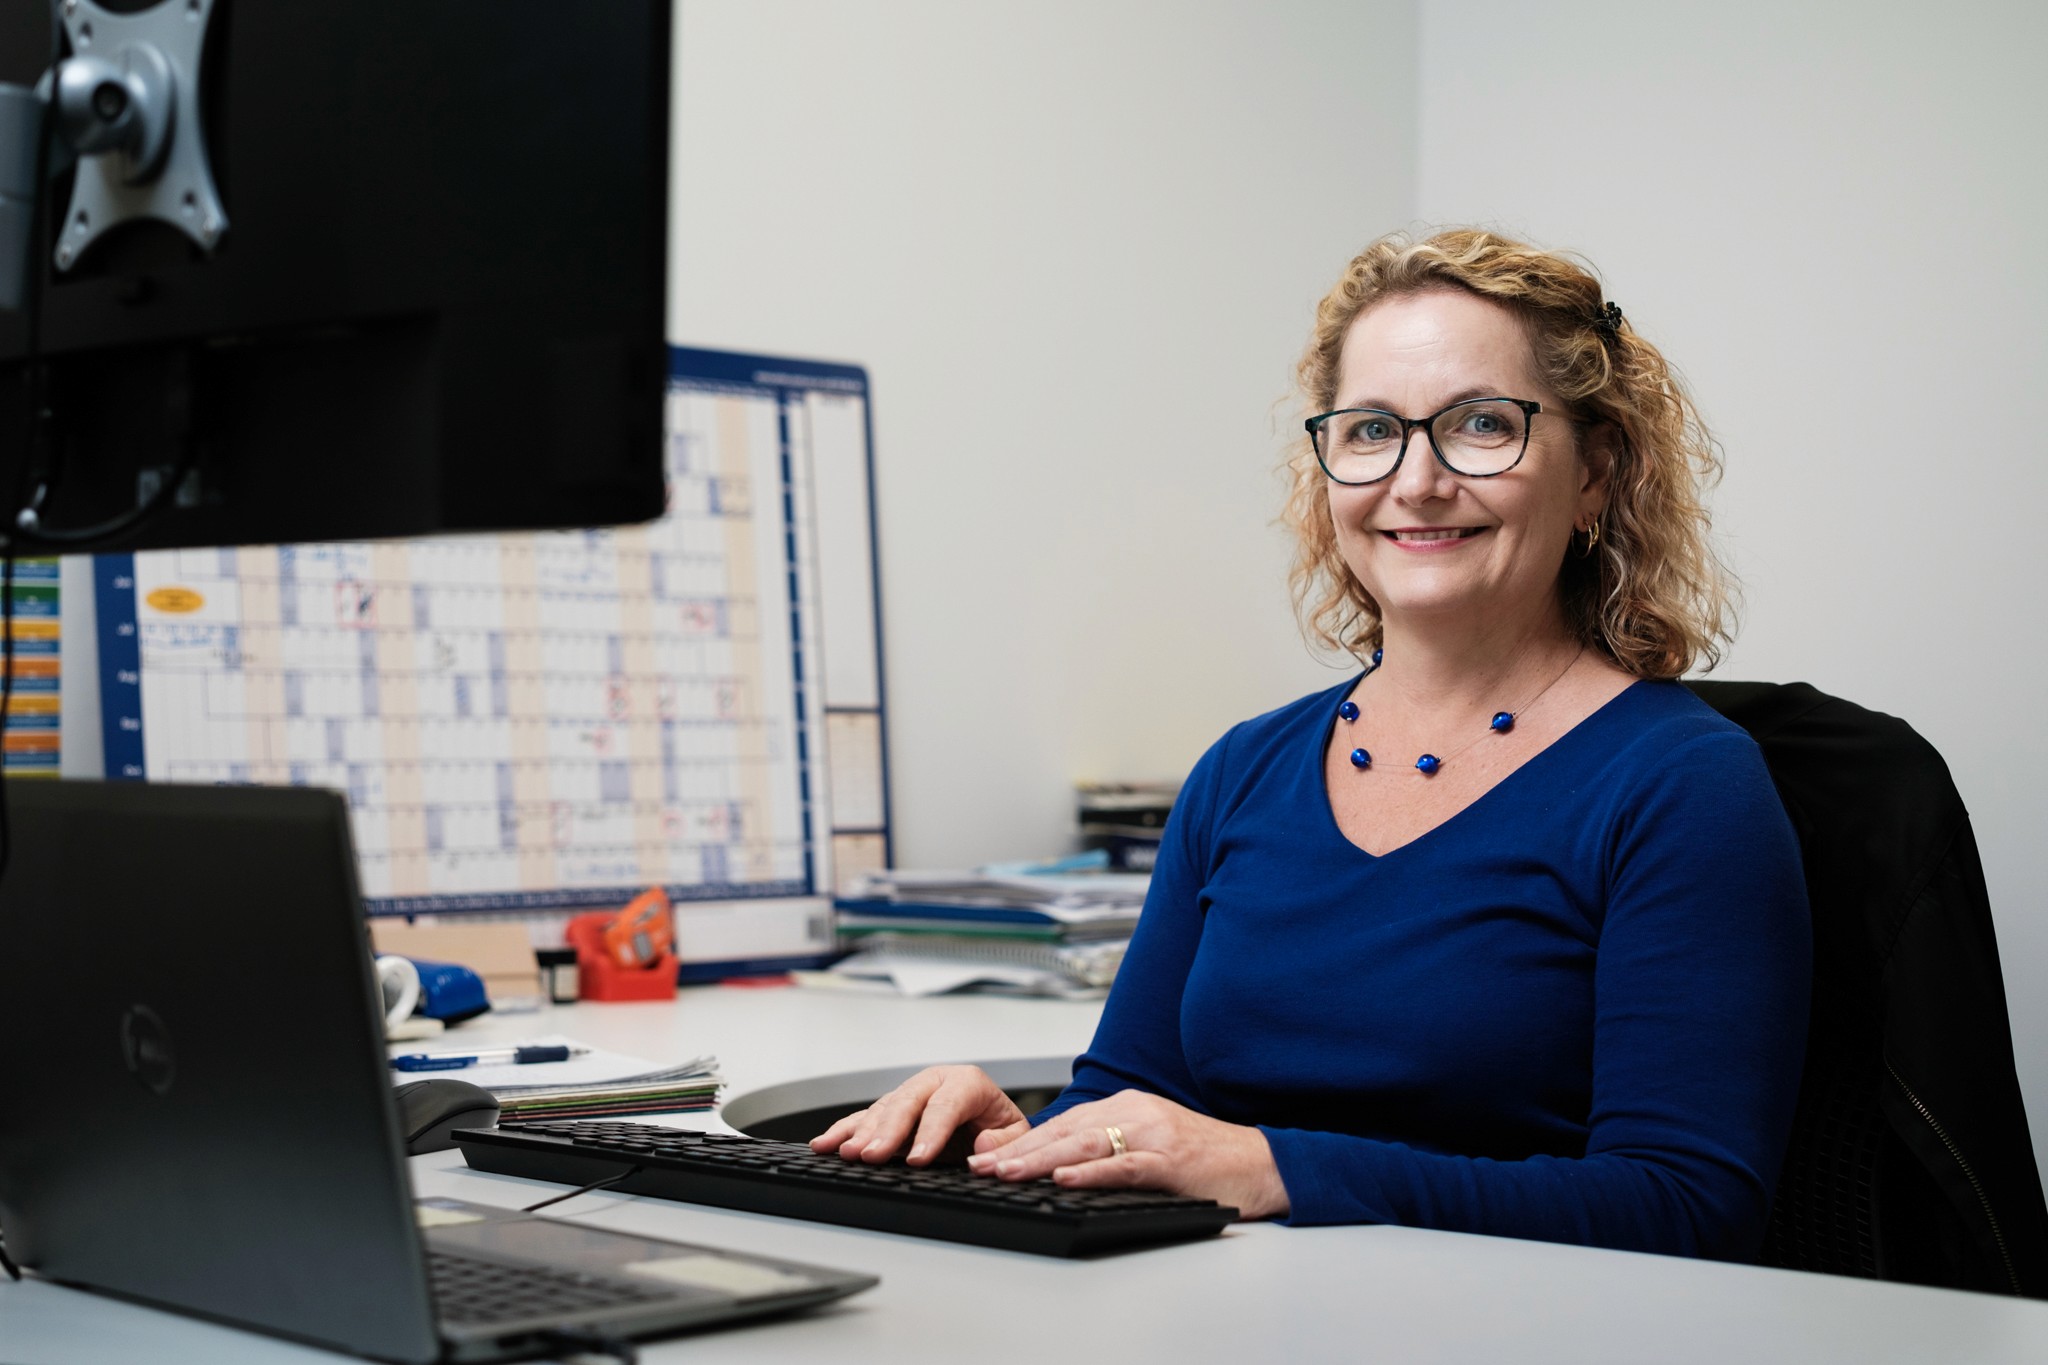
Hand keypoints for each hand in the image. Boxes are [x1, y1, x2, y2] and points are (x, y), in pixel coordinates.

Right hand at [809, 1065, 1030, 1166]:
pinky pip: (864, 1117)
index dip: (931, 1132)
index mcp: (967, 1082)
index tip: (918, 1159)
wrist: (991, 1121)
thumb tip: (982, 1146)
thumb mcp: (1016, 1134)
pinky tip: (826, 1143)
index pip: (947, 1105)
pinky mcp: (892, 1109)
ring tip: (846, 1152)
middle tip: (871, 1156)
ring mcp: (910, 1094)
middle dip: (887, 1131)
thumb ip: (1003, 1140)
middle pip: (907, 1103)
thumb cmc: (1000, 1126)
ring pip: (882, 1109)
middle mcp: (934, 1082)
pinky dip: (844, 1130)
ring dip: (861, 1132)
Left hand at [965, 1089, 1289, 1220]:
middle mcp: (1135, 1113)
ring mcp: (1154, 1134)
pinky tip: (1064, 1180)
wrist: (1262, 1163)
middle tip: (979, 1166)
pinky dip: (1091, 1173)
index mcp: (1126, 1108)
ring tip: (1006, 1172)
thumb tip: (1054, 1169)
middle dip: (1017, 1150)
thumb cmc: (1205, 1158)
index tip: (984, 1156)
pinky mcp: (1172, 1161)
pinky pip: (1125, 1165)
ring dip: (1040, 1160)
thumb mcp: (1150, 1143)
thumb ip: (1107, 1149)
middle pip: (1065, 1131)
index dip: (1020, 1140)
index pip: (1062, 1124)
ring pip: (1086, 1144)